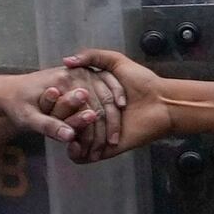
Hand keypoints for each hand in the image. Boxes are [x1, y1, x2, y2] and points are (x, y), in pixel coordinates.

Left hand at [0, 64, 107, 148]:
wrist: (11, 91)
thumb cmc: (17, 105)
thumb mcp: (28, 117)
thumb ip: (49, 126)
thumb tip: (70, 136)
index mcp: (65, 80)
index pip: (90, 107)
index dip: (96, 130)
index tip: (101, 148)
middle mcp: (79, 73)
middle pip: (104, 101)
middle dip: (110, 126)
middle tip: (111, 146)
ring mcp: (85, 73)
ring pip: (109, 97)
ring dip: (114, 119)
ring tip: (113, 140)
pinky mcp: (87, 77)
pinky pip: (108, 92)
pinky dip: (114, 108)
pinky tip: (115, 124)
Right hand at [52, 50, 174, 160]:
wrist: (162, 102)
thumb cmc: (143, 82)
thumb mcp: (116, 62)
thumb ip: (93, 57)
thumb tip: (66, 61)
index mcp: (90, 99)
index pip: (66, 104)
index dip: (59, 101)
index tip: (51, 96)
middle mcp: (91, 117)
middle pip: (68, 122)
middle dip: (62, 119)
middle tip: (57, 115)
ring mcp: (98, 134)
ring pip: (74, 139)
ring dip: (69, 136)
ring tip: (68, 130)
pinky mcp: (106, 149)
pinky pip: (84, 156)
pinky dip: (76, 153)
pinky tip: (74, 145)